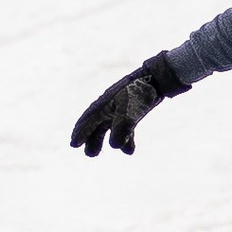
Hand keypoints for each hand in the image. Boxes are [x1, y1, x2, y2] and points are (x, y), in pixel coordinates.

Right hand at [69, 52, 188, 157]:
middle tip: (89, 154)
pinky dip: (125, 138)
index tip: (74, 145)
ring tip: (98, 153)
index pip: (89, 119)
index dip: (81, 132)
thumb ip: (121, 128)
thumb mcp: (130, 111)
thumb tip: (115, 146)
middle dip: (91, 138)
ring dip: (104, 139)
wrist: (158, 78)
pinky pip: (124, 126)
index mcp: (105, 103)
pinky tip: (129, 151)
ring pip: (108, 126)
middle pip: (96, 124)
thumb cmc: (140, 92)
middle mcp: (110, 105)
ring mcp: (121, 107)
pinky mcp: (132, 109)